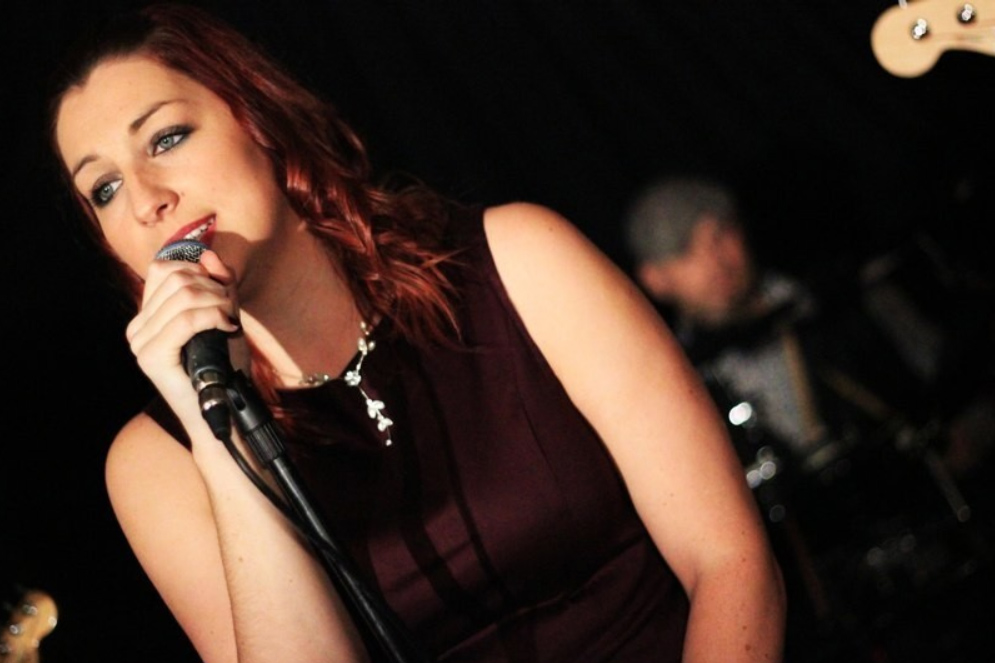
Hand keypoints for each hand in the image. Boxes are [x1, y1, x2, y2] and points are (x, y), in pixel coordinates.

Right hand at [126, 249, 242, 410]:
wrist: (224, 408)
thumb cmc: (225, 365)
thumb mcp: (224, 314)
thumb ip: (219, 285)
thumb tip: (209, 254)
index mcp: (147, 316)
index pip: (164, 269)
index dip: (199, 271)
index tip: (221, 292)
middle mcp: (137, 327)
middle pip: (176, 279)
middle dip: (213, 287)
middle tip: (230, 310)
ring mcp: (141, 343)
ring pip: (183, 296)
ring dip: (217, 302)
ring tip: (230, 321)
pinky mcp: (152, 357)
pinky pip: (186, 320)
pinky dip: (213, 317)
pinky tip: (227, 328)